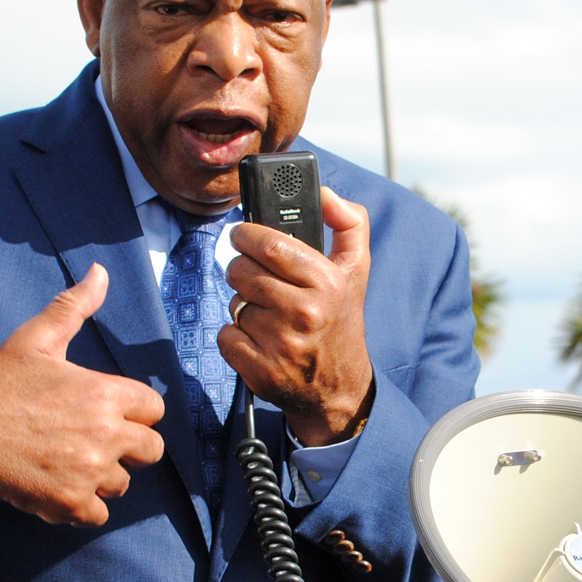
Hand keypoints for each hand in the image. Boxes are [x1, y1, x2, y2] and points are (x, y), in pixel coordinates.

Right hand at [0, 265, 165, 525]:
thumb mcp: (35, 339)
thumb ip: (73, 306)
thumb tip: (100, 272)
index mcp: (103, 393)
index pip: (154, 410)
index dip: (134, 412)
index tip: (107, 412)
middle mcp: (104, 433)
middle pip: (152, 450)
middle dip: (130, 448)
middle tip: (94, 442)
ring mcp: (88, 472)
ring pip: (122, 483)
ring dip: (102, 477)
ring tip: (67, 462)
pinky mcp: (69, 503)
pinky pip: (99, 514)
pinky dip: (82, 506)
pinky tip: (58, 486)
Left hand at [221, 187, 372, 445]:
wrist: (339, 389)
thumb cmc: (341, 320)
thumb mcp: (356, 270)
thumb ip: (349, 222)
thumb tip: (324, 192)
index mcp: (327, 282)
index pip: (269, 243)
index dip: (246, 235)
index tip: (243, 236)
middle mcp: (305, 312)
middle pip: (241, 271)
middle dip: (243, 271)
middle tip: (257, 280)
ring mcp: (282, 344)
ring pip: (233, 303)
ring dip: (243, 306)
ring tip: (267, 315)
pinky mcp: (261, 370)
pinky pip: (225, 336)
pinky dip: (235, 337)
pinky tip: (258, 340)